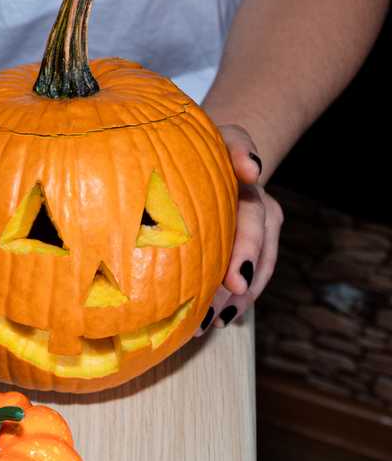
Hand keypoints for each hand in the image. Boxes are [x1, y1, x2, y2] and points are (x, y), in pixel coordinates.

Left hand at [196, 124, 283, 335]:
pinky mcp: (250, 246)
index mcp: (249, 185)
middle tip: (218, 311)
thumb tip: (254, 169)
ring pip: (258, 268)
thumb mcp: (216, 138)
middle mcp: (261, 207)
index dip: (246, 250)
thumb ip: (236, 147)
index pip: (253, 217)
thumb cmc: (199, 145)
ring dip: (238, 299)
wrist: (205, 150)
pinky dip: (236, 300)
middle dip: (238, 283)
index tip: (235, 281)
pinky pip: (249, 277)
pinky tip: (218, 319)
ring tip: (212, 322)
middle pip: (256, 250)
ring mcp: (260, 228)